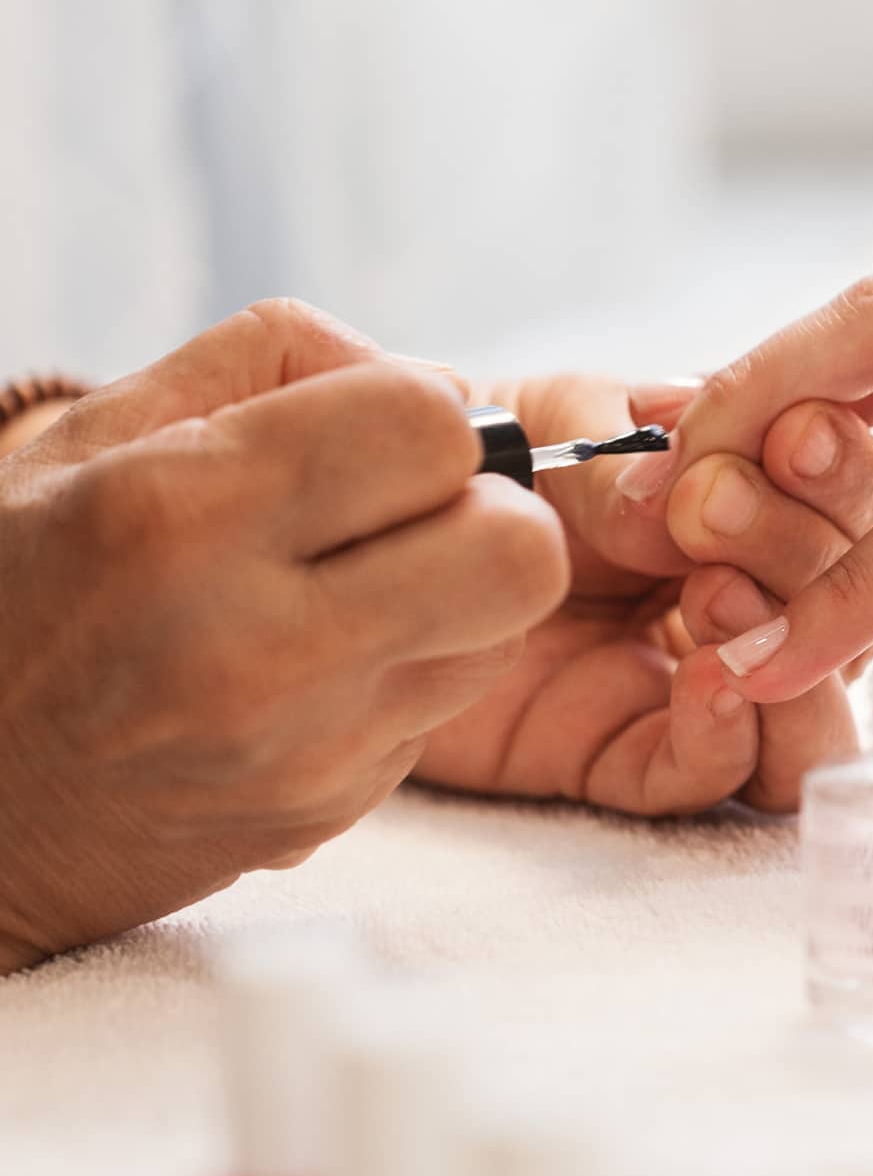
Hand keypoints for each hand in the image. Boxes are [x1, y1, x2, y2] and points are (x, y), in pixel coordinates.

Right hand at [0, 300, 567, 970]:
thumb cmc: (18, 592)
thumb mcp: (92, 437)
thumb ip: (267, 362)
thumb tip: (433, 379)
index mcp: (181, 513)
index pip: (433, 430)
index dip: (433, 422)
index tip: (386, 442)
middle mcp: (254, 642)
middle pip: (519, 554)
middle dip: (494, 516)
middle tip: (422, 519)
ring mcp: (302, 748)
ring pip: (505, 640)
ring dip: (463, 601)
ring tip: (362, 594)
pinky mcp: (328, 812)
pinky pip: (443, 714)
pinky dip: (409, 677)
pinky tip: (320, 673)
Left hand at [410, 374, 872, 814]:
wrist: (365, 553)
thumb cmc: (474, 469)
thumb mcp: (552, 424)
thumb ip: (624, 453)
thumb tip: (690, 496)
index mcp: (752, 508)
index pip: (848, 502)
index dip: (839, 475)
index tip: (792, 437)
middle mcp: (746, 602)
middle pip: (852, 609)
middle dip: (803, 553)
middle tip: (714, 511)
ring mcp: (696, 687)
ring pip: (817, 717)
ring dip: (797, 660)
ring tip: (718, 598)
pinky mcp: (628, 760)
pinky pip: (713, 777)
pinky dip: (728, 736)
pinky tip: (705, 681)